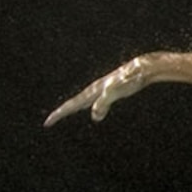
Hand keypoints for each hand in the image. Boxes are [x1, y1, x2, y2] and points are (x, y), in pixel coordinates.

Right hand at [45, 55, 160, 126]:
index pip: (72, 105)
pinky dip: (90, 108)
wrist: (144, 69)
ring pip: (84, 102)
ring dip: (74, 109)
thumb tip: (95, 117)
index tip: (48, 122)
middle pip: (74, 103)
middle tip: (50, 121)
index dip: (60, 114)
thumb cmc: (130, 80)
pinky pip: (95, 102)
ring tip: (65, 114)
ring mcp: (103, 89)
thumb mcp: (116, 93)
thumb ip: (104, 103)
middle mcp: (95, 90)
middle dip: (62, 112)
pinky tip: (97, 112)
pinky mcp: (112, 90)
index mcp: (93, 91)